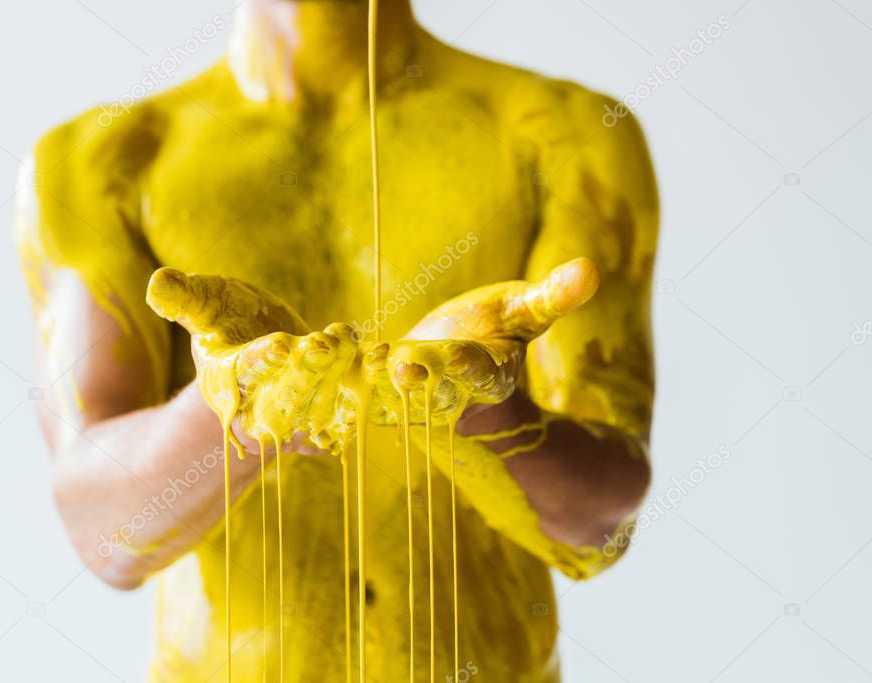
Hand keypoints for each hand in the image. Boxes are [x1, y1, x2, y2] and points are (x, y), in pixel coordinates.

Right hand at [146, 268, 361, 453]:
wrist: (258, 348)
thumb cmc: (224, 318)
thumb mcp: (203, 304)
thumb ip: (184, 299)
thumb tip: (156, 283)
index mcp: (227, 379)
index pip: (244, 373)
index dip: (262, 362)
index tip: (281, 345)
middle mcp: (260, 405)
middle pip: (286, 393)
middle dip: (307, 371)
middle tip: (325, 343)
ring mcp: (296, 413)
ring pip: (321, 401)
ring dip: (339, 376)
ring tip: (351, 341)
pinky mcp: (326, 410)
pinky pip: (349, 405)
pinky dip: (367, 386)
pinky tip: (382, 360)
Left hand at [364, 258, 599, 423]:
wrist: (453, 358)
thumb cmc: (495, 329)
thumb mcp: (524, 311)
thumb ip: (552, 296)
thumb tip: (591, 268)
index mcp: (489, 376)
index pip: (483, 374)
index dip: (470, 367)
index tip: (458, 356)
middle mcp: (451, 393)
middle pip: (435, 390)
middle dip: (420, 380)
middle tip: (403, 367)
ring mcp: (414, 397)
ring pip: (394, 394)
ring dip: (377, 383)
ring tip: (364, 364)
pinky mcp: (383, 394)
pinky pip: (363, 388)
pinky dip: (347, 376)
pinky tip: (329, 357)